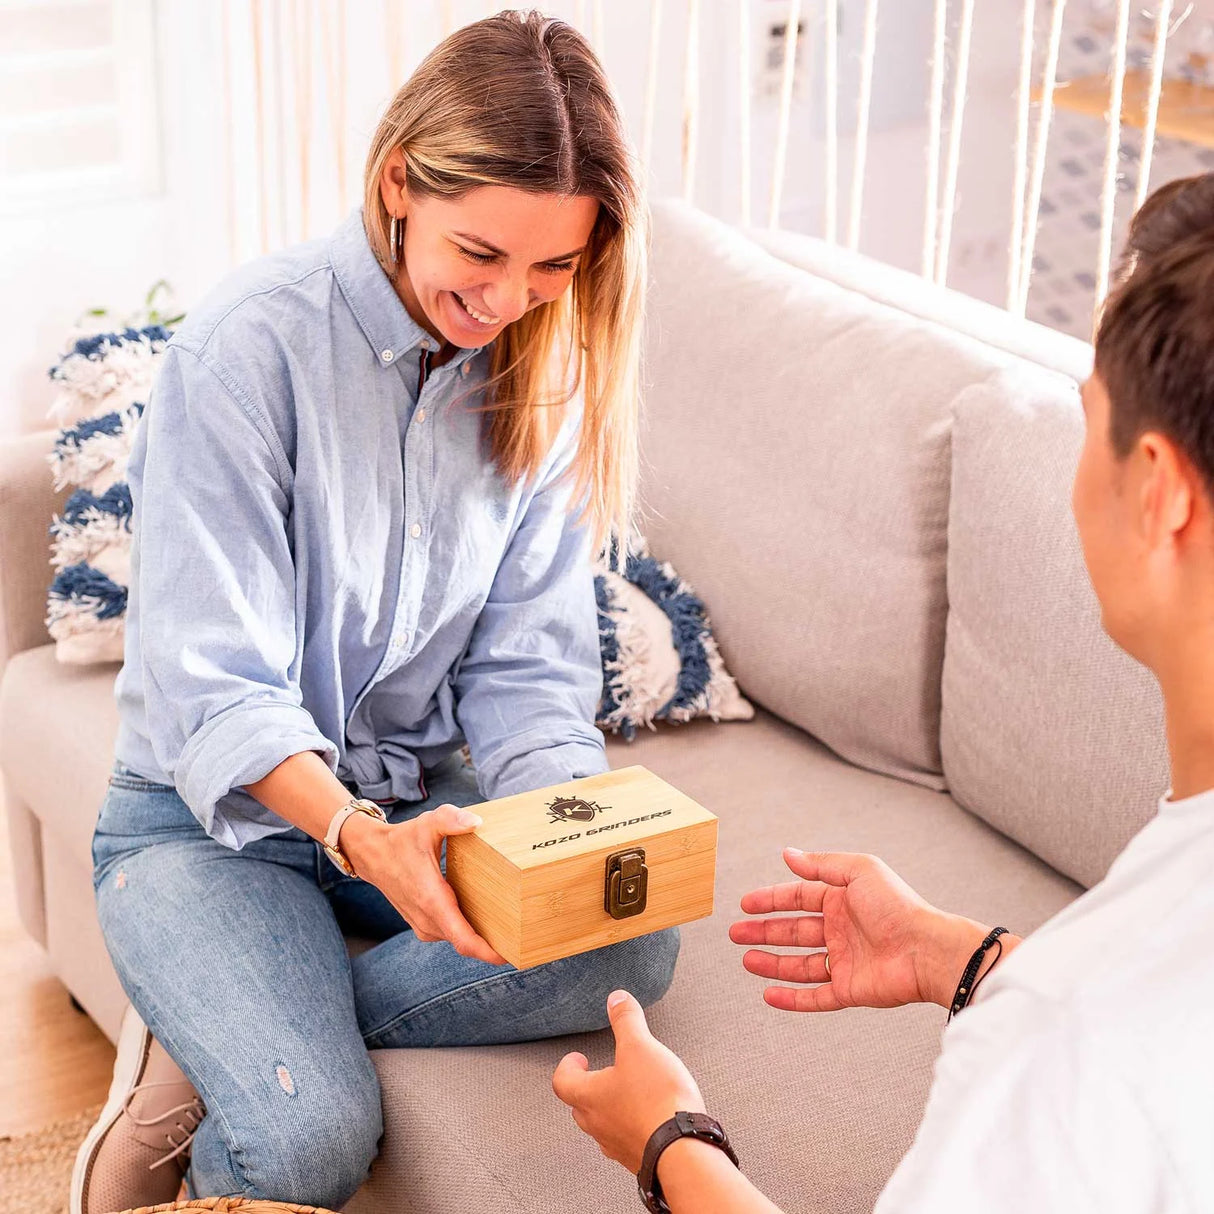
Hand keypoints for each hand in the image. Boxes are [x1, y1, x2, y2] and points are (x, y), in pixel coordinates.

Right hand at [342, 803, 506, 965]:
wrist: (372, 856)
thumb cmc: (401, 841)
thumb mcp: (427, 824)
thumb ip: (451, 819)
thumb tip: (477, 821)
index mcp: (432, 900)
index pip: (463, 939)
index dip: (487, 952)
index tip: (510, 956)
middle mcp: (428, 919)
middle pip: (466, 943)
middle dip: (493, 945)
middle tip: (525, 940)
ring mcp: (424, 926)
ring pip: (459, 939)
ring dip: (481, 938)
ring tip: (512, 929)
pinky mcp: (424, 925)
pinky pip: (451, 934)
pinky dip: (468, 931)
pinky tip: (487, 920)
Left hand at [552, 990, 704, 1173]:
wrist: (682, 1151)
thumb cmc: (656, 1101)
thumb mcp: (640, 1047)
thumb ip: (626, 1021)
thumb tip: (616, 999)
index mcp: (589, 1097)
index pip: (562, 1082)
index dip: (567, 1067)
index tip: (577, 1058)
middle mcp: (598, 1124)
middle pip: (580, 1106)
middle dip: (588, 1087)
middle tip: (600, 1074)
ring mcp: (617, 1145)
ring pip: (603, 1125)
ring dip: (610, 1108)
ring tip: (627, 1093)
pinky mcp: (638, 1158)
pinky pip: (627, 1140)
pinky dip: (632, 1126)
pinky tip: (650, 1117)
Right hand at [730, 849, 991, 1011]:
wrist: (927, 949)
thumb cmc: (898, 906)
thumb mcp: (859, 870)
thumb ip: (821, 865)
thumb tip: (788, 854)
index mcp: (842, 900)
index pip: (798, 899)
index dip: (770, 900)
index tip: (745, 904)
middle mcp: (841, 930)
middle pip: (793, 931)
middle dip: (763, 932)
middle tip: (735, 933)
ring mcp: (844, 962)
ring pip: (799, 964)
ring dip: (771, 963)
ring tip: (746, 960)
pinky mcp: (850, 991)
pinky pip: (815, 996)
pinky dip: (791, 998)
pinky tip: (768, 994)